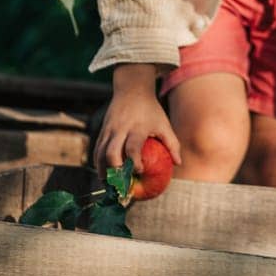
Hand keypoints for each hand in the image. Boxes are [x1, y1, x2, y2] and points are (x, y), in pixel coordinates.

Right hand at [93, 65, 182, 179]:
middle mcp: (120, 129)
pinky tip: (105, 175)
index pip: (132, 147)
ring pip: (100, 154)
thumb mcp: (163, 123)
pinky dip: (99, 164)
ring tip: (110, 185)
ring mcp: (108, 130)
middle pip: (111, 153)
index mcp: (136, 128)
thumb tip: (178, 163)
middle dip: (114, 172)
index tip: (140, 172)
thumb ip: (172, 143)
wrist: (131, 90)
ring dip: (103, 171)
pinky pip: (97, 150)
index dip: (134, 162)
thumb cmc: (151, 111)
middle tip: (122, 185)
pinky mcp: (101, 131)